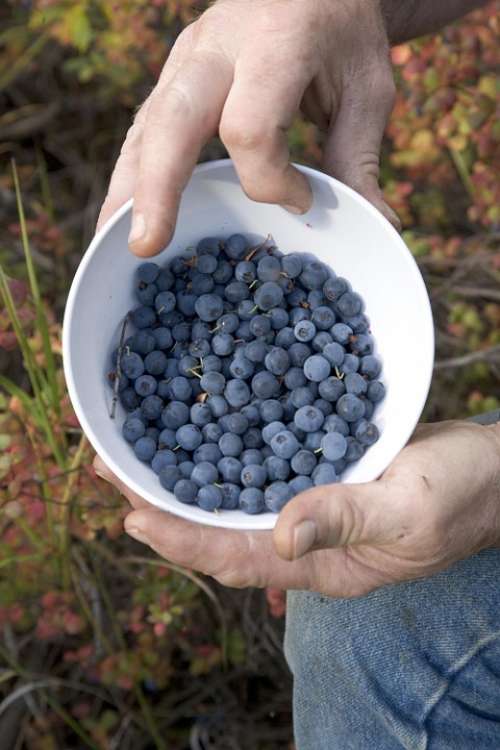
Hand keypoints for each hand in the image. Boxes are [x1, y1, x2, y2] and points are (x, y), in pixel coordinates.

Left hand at [93, 421, 499, 596]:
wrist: (492, 472)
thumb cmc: (463, 495)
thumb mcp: (409, 510)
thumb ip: (345, 520)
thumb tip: (278, 538)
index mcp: (325, 564)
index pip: (237, 559)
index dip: (183, 540)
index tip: (132, 515)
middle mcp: (308, 540)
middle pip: (221, 528)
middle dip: (164, 505)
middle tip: (109, 468)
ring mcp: (314, 505)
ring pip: (236, 497)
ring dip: (187, 474)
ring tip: (138, 446)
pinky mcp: (322, 474)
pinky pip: (264, 466)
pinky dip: (228, 449)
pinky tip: (204, 425)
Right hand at [97, 0, 398, 255]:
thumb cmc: (342, 34)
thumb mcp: (366, 89)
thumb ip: (359, 157)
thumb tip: (378, 228)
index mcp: (274, 43)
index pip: (250, 127)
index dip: (272, 180)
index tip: (303, 201)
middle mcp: (216, 45)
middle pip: (174, 121)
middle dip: (157, 187)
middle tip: (148, 246)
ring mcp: (186, 59)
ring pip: (146, 126)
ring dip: (129, 187)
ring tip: (116, 240)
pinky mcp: (174, 77)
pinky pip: (144, 128)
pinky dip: (133, 173)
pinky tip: (123, 213)